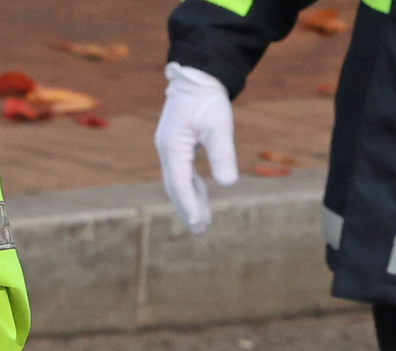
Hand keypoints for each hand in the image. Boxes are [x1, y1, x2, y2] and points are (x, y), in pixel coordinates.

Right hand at [155, 62, 238, 233]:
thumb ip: (223, 154)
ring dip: (190, 200)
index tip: (199, 221)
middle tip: (200, 229)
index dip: (189, 203)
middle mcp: (167, 150)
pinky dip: (192, 187)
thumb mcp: (219, 125)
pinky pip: (183, 172)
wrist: (197, 75)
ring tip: (203, 220)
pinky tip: (202, 196)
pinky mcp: (177, 145)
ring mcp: (170, 148)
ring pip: (178, 182)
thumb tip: (229, 184)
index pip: (179, 182)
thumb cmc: (207, 98)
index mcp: (173, 146)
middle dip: (188, 208)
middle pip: (175, 187)